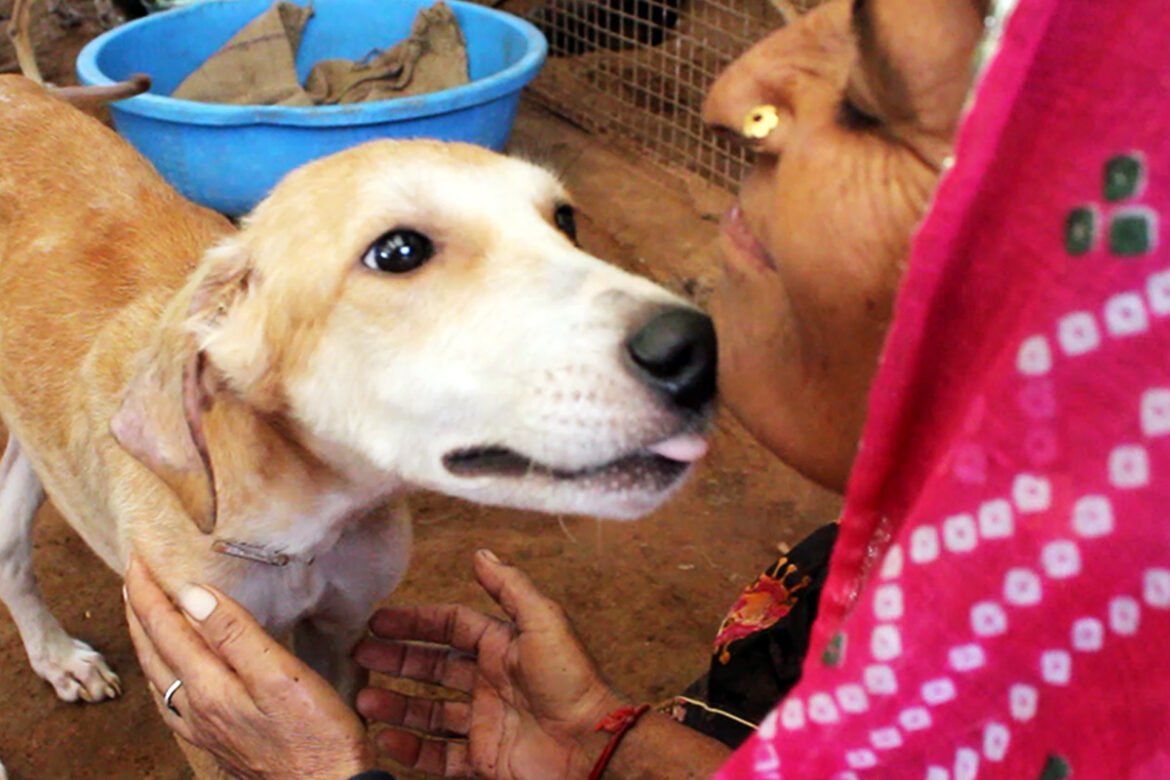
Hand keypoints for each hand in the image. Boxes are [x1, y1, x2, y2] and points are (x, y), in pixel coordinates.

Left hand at [123, 557, 374, 779]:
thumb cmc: (317, 735)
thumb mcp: (280, 675)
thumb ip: (234, 634)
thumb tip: (191, 594)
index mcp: (208, 688)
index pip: (166, 628)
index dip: (149, 592)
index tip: (138, 558)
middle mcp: (196, 710)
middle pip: (153, 653)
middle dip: (139, 611)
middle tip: (133, 577)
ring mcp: (205, 728)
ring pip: (159, 677)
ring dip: (147, 640)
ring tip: (145, 614)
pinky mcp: (219, 740)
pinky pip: (173, 699)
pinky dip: (164, 671)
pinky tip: (176, 671)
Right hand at [354, 549, 624, 778]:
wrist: (589, 744)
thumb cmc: (570, 680)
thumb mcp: (543, 621)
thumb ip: (510, 586)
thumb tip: (480, 552)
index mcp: (503, 645)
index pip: (450, 626)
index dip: (415, 621)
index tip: (378, 621)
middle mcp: (490, 680)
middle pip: (433, 666)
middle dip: (396, 660)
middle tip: (359, 656)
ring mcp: (485, 719)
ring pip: (429, 710)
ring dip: (396, 704)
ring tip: (365, 699)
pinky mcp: (484, 757)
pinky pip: (439, 754)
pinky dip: (411, 749)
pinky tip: (387, 739)